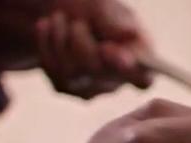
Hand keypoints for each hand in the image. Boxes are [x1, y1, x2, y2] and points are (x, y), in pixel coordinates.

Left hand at [36, 0, 153, 98]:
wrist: (57, 8)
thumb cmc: (89, 8)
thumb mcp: (103, 6)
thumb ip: (114, 22)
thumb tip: (130, 34)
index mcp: (139, 56)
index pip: (144, 79)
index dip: (130, 71)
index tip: (109, 48)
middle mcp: (119, 79)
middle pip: (99, 72)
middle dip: (81, 41)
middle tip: (76, 22)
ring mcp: (92, 87)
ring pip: (73, 73)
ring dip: (60, 38)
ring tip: (59, 18)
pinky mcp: (66, 87)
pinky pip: (54, 72)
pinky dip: (47, 44)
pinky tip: (47, 28)